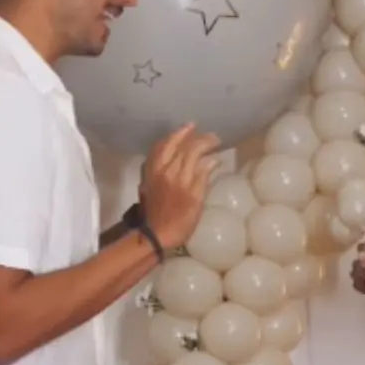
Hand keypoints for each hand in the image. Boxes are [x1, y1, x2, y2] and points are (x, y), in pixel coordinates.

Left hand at [139, 124, 221, 249]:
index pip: (193, 150)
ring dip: (173, 136)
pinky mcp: (147, 177)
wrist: (155, 235)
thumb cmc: (181, 222)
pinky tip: (168, 145)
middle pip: (176, 144)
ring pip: (162, 146)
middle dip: (189, 134)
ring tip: (184, 131)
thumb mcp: (197, 202)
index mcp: (179, 176)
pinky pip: (153, 154)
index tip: (217, 140)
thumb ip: (203, 178)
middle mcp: (165, 169)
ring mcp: (153, 172)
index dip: (205, 141)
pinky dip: (162, 146)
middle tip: (200, 129)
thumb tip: (212, 160)